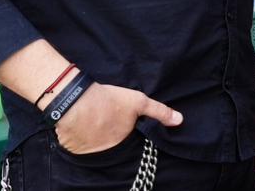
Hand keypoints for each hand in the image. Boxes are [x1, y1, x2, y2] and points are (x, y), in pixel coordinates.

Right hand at [51, 82, 181, 154]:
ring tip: (99, 126)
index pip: (133, 148)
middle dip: (117, 141)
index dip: (133, 139)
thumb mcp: (138, 102)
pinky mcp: (76, 151)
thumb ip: (159, 112)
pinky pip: (83, 149)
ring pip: (100, 150)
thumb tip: (180, 120)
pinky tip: (86, 129)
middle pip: (117, 149)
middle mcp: (110, 154)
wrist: (75, 102)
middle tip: (113, 126)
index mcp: (125, 144)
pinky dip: (85, 142)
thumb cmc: (108, 101)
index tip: (131, 131)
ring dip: (100, 142)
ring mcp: (92, 154)